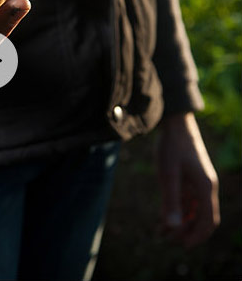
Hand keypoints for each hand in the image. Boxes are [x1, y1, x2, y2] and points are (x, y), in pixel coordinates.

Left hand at [157, 112, 219, 247]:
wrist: (174, 123)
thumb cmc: (171, 147)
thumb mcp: (168, 175)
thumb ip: (171, 201)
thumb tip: (173, 228)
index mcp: (206, 187)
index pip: (208, 220)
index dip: (197, 236)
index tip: (182, 245)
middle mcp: (206, 187)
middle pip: (202, 217)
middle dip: (187, 231)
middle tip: (167, 239)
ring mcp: (199, 182)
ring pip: (193, 209)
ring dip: (181, 222)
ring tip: (162, 232)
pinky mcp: (190, 177)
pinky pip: (187, 199)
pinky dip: (178, 210)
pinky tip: (163, 216)